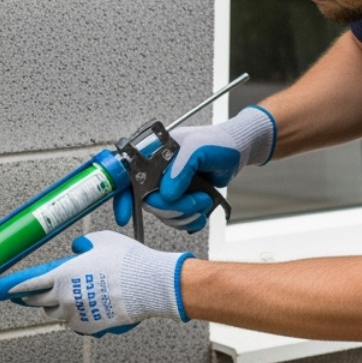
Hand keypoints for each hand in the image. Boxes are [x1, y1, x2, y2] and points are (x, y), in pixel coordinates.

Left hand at [0, 231, 193, 336]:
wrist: (148, 285)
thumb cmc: (127, 263)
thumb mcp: (100, 241)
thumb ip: (83, 247)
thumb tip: (78, 250)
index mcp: (61, 276)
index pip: (25, 283)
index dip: (7, 288)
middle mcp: (64, 298)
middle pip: (35, 301)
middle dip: (28, 297)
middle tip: (23, 294)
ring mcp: (76, 315)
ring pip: (54, 313)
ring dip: (53, 305)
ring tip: (64, 296)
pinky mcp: (89, 327)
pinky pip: (73, 322)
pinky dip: (74, 315)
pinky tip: (85, 306)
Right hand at [114, 105, 274, 231]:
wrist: (239, 151)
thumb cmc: (218, 142)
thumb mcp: (198, 148)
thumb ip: (180, 168)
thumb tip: (167, 193)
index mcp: (153, 154)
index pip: (127, 177)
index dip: (123, 197)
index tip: (124, 215)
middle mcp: (157, 172)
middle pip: (149, 202)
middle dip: (174, 207)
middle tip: (195, 199)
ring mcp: (168, 187)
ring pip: (164, 214)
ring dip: (186, 213)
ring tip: (203, 198)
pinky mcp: (180, 200)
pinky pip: (177, 220)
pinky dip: (191, 219)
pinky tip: (202, 209)